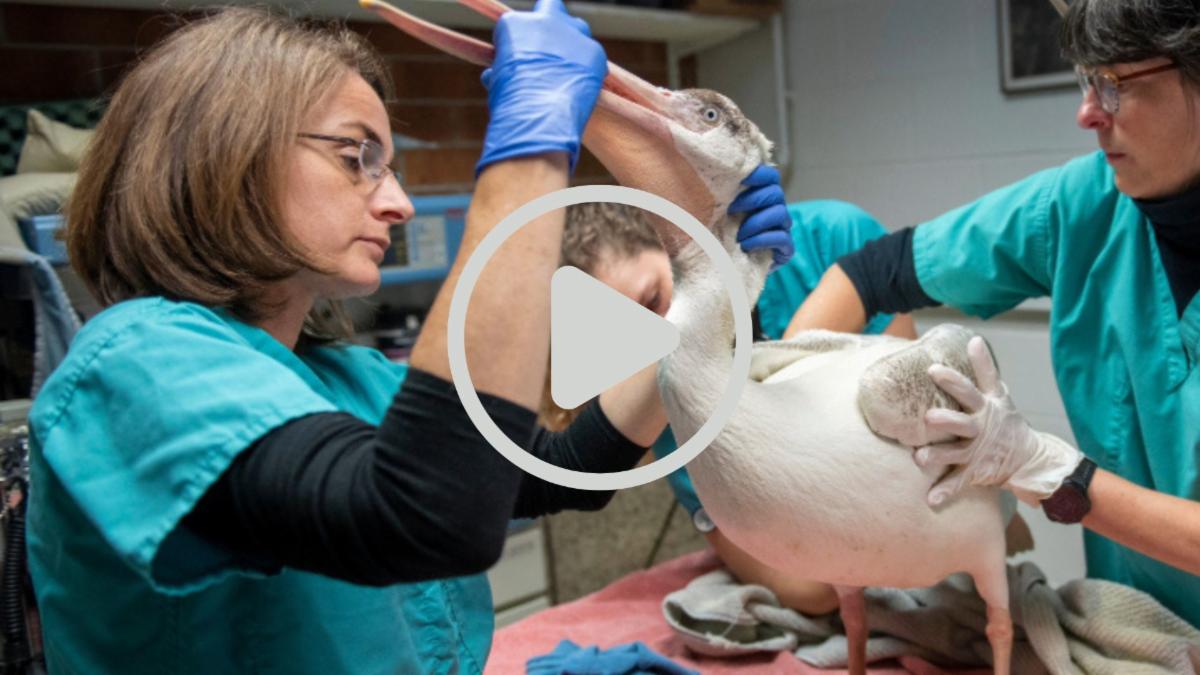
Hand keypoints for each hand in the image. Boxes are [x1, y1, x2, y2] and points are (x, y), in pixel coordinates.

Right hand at [476, 0, 607, 175]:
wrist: (539, 116)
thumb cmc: (511, 103)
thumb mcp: (497, 82)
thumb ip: (503, 68)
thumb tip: (494, 75)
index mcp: (514, 24)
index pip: (516, 24)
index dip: (518, 43)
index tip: (520, 59)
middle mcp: (544, 20)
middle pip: (552, 8)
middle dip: (551, 22)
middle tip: (550, 46)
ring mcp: (572, 33)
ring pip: (578, 27)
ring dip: (574, 42)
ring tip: (569, 67)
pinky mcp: (593, 50)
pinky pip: (593, 54)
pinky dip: (590, 67)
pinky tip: (582, 85)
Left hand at [728, 165, 792, 269]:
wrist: (730, 271)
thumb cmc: (721, 238)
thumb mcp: (719, 215)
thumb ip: (719, 199)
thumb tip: (701, 181)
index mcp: (763, 195)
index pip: (770, 176)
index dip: (758, 174)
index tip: (739, 179)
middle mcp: (776, 209)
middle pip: (775, 192)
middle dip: (751, 199)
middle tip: (730, 210)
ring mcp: (783, 228)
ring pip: (779, 213)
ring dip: (755, 222)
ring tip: (737, 235)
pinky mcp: (786, 249)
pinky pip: (782, 238)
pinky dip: (761, 240)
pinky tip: (745, 246)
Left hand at [916, 336, 1081, 506]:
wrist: (1031, 457)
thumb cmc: (1007, 421)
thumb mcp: (999, 394)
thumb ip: (985, 369)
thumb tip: (974, 339)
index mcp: (985, 409)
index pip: (968, 391)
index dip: (952, 381)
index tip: (933, 369)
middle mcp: (980, 430)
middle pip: (962, 424)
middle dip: (947, 420)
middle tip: (929, 416)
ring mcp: (977, 453)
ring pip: (955, 455)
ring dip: (938, 457)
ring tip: (919, 459)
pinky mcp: (975, 473)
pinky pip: (959, 484)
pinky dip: (945, 492)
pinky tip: (930, 501)